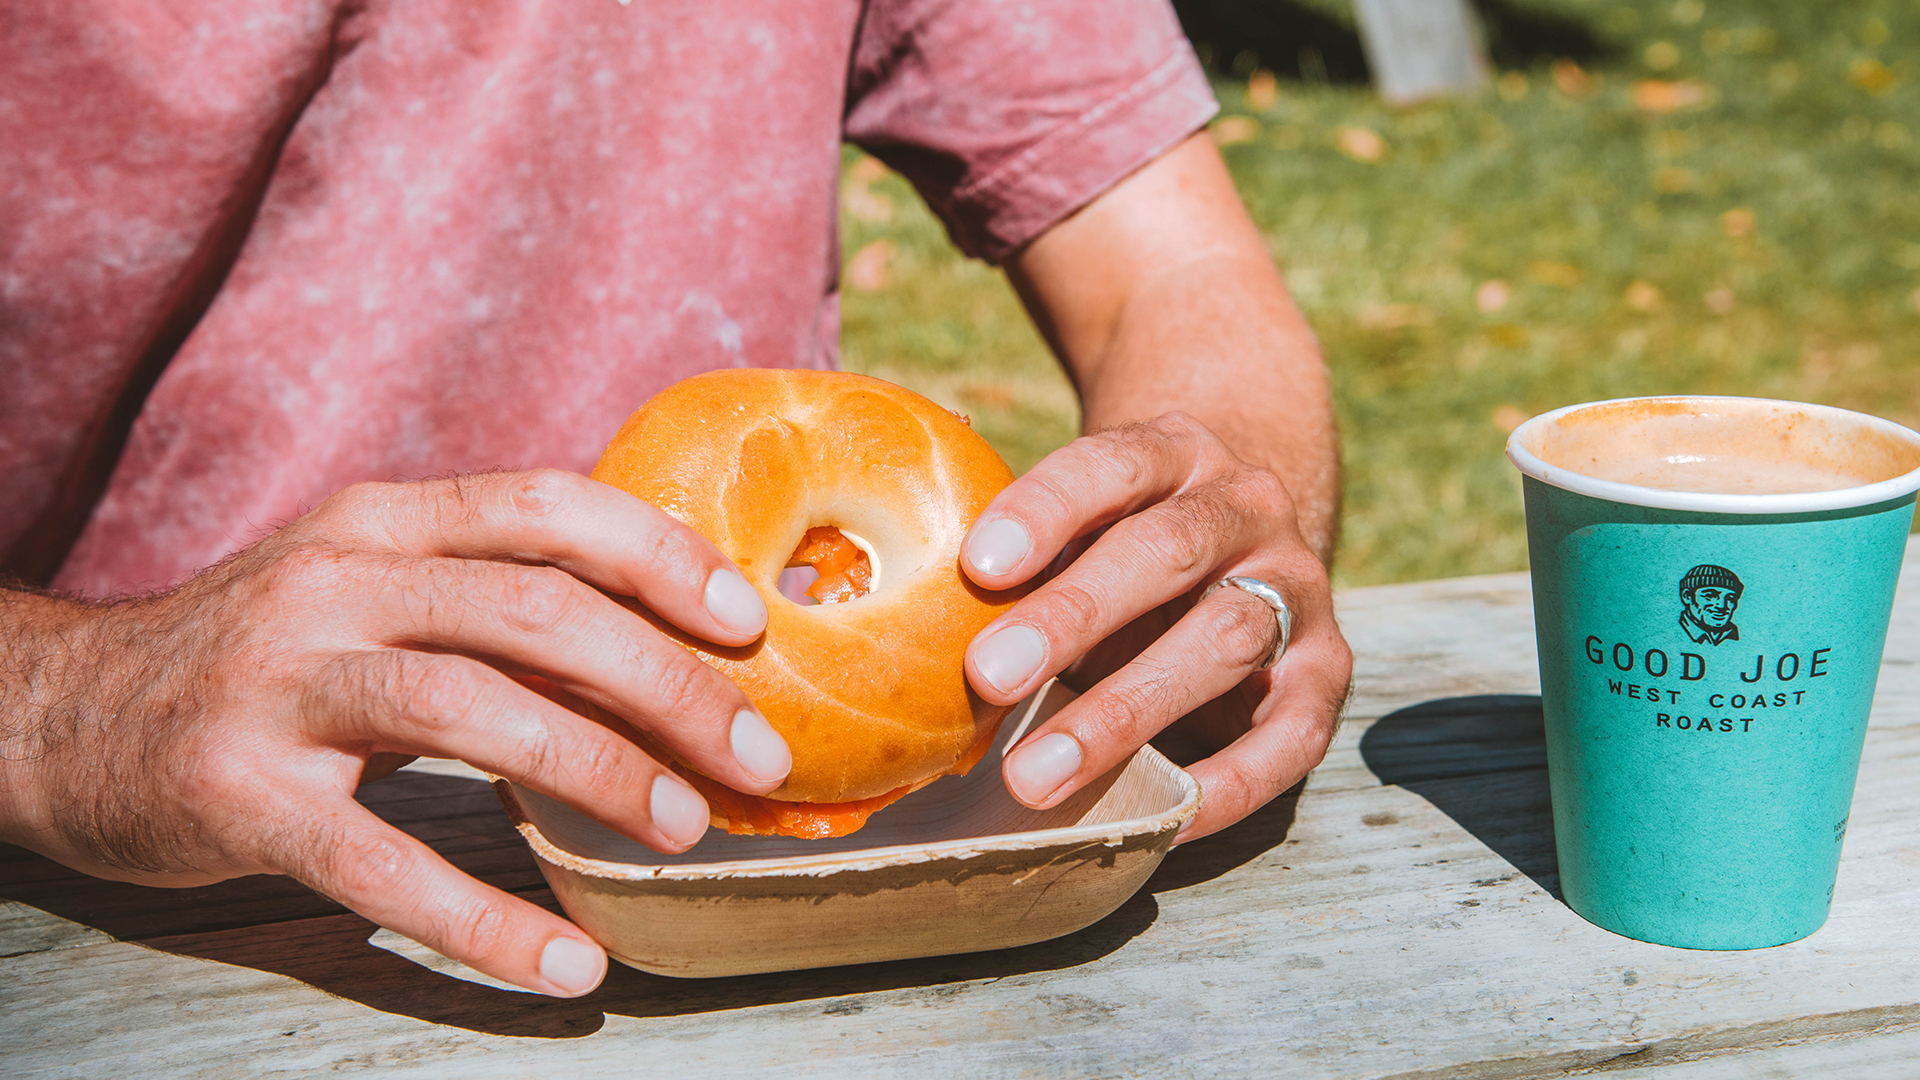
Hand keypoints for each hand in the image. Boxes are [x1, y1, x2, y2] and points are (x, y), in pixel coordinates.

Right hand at [0, 470, 791, 995]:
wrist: (66, 714)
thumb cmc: (263, 656)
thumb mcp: (369, 591)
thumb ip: (493, 601)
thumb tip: (663, 648)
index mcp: (383, 522)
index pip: (547, 507)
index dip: (662, 556)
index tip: (751, 623)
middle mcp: (335, 583)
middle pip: (534, 610)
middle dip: (667, 681)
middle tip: (754, 754)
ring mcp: (281, 684)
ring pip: (470, 709)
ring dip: (597, 771)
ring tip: (681, 829)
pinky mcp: (239, 795)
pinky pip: (379, 861)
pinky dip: (484, 919)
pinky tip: (565, 964)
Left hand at [960, 414, 1351, 841]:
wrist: (1243, 534)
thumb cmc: (1123, 540)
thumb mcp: (1081, 524)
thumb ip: (1020, 560)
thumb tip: (903, 637)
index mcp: (1175, 453)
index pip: (1112, 464)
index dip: (1047, 510)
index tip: (978, 565)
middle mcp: (1247, 508)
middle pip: (1166, 552)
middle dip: (1074, 615)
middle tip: (988, 677)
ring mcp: (1297, 586)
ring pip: (1226, 638)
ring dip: (1128, 710)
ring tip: (1037, 775)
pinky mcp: (1329, 668)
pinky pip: (1294, 731)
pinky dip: (1233, 780)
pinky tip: (1166, 815)